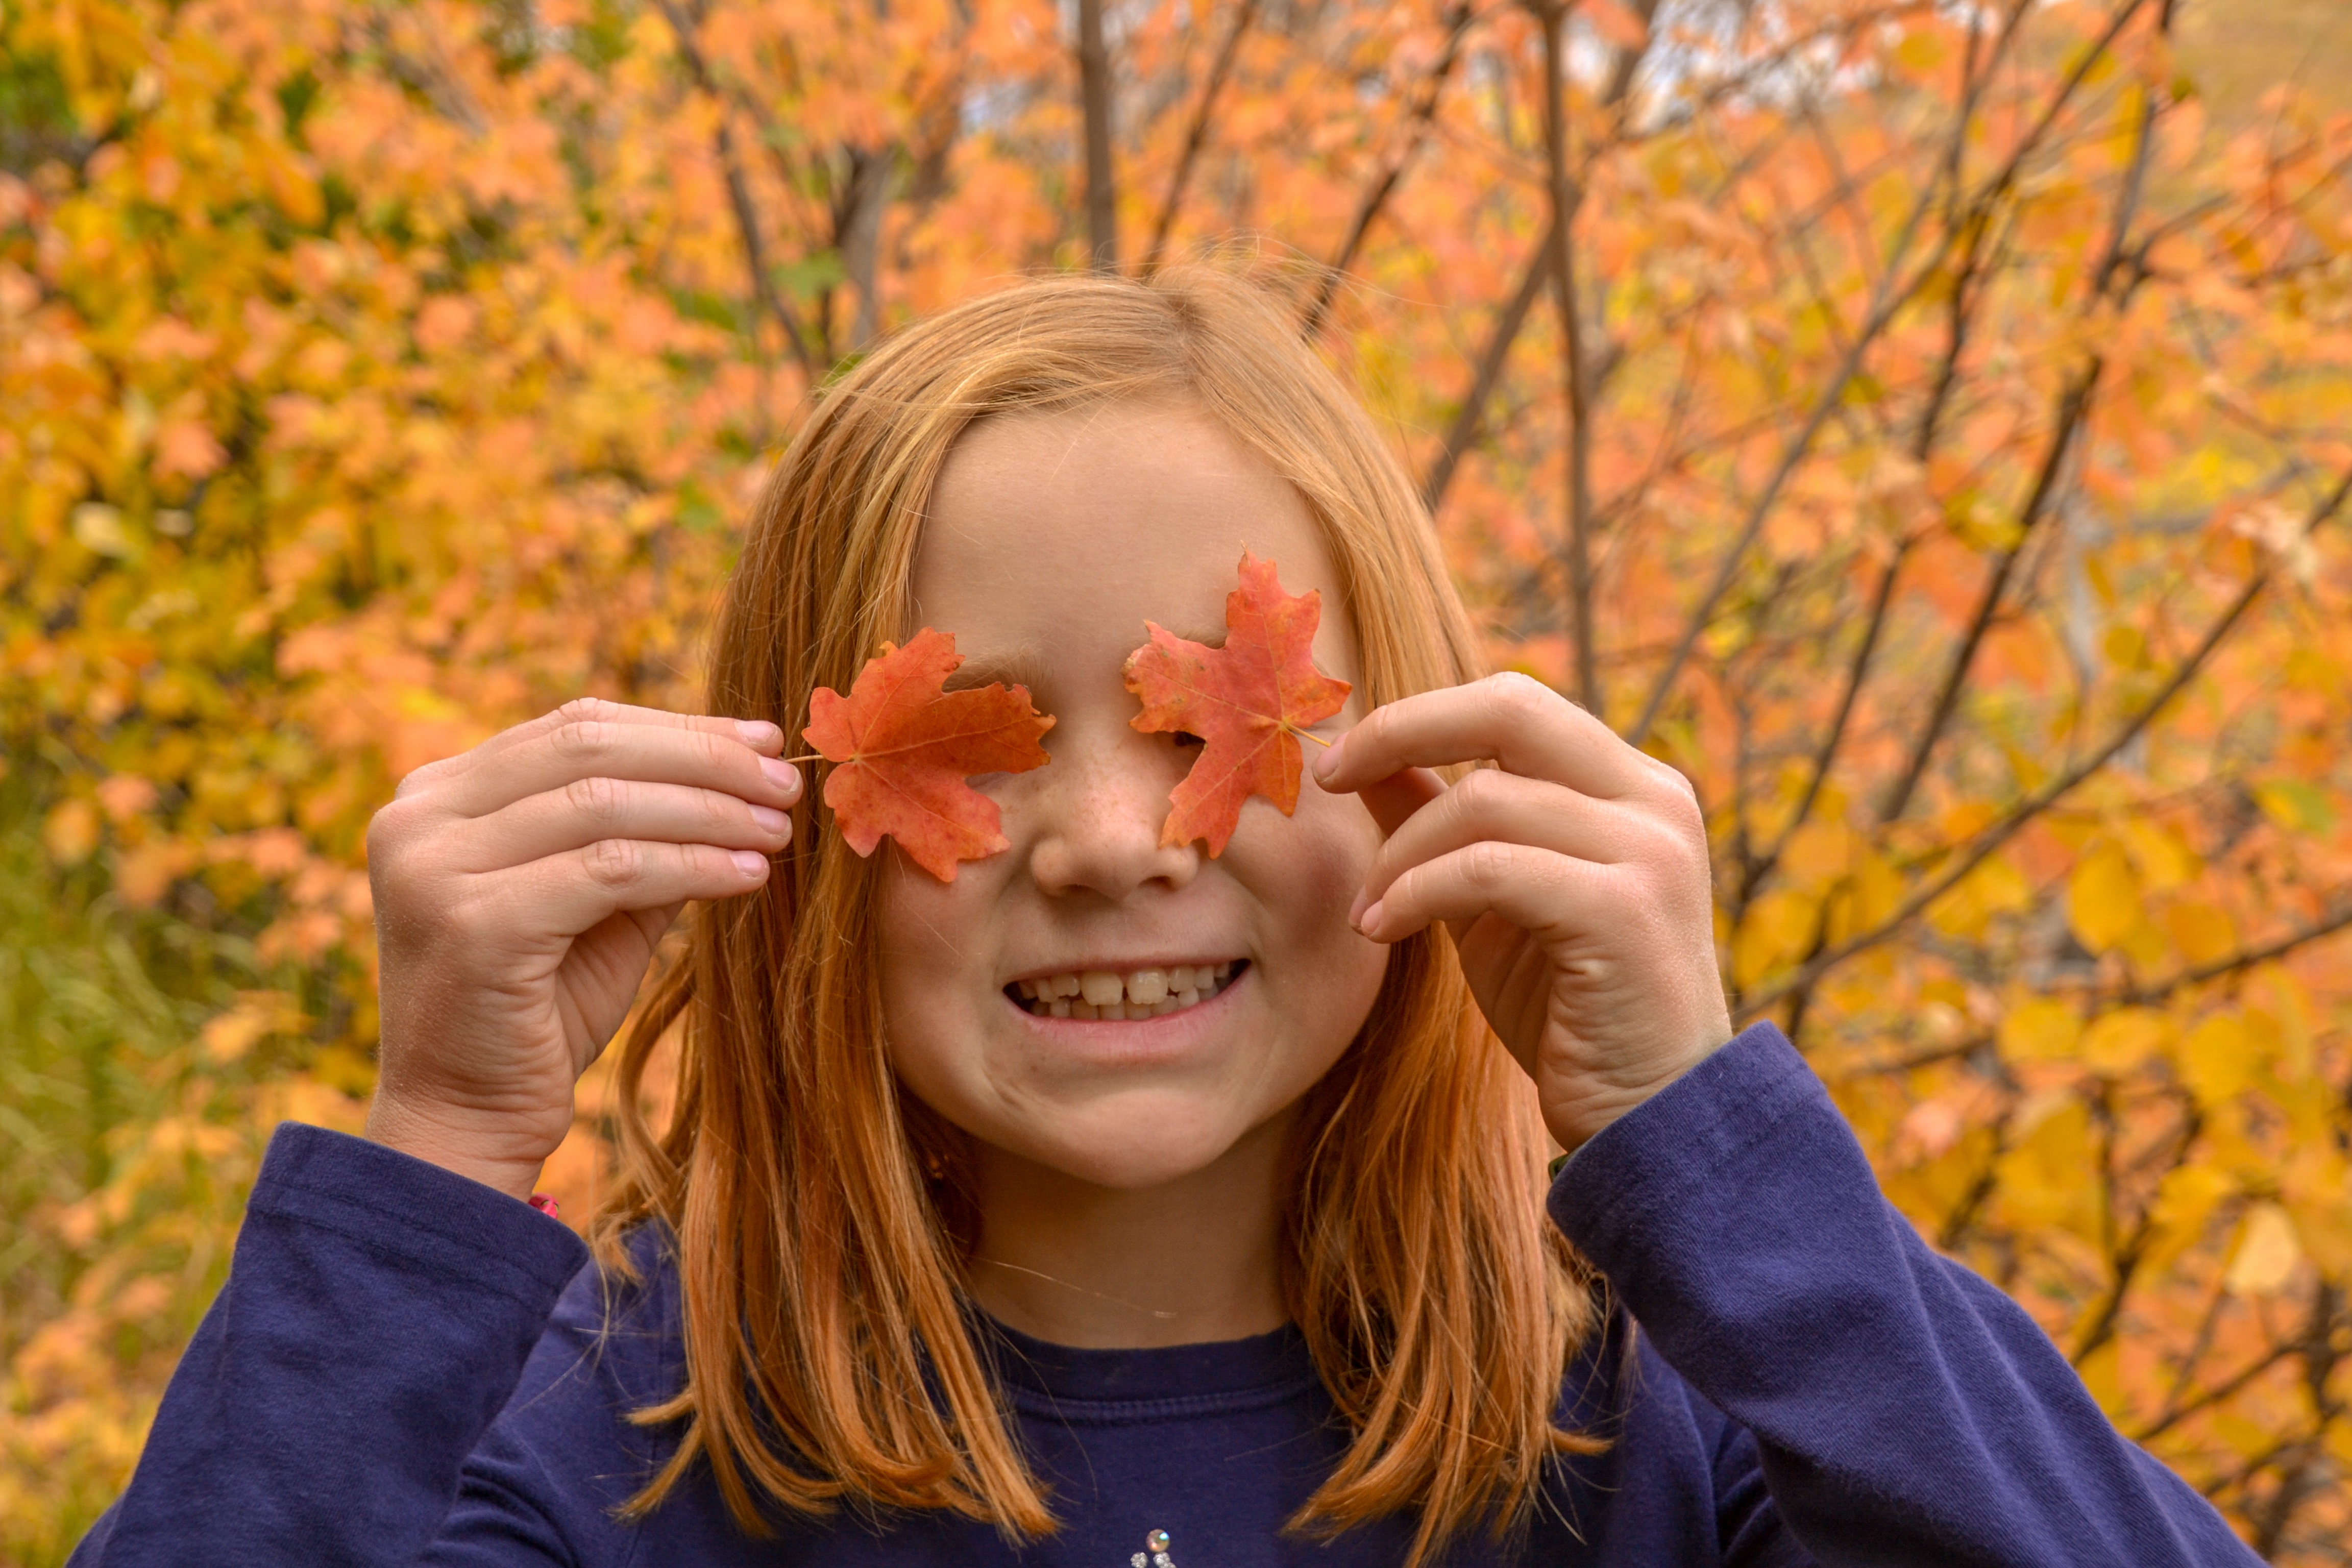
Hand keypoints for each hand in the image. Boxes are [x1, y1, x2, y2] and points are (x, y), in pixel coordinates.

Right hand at [363, 698, 799, 1200]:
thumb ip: (644, 834)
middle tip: (787, 782)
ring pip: (606, 805)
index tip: (765, 741)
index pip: (575, 727)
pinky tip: (748, 876)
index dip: (680, 728)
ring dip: (711, 811)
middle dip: (704, 758)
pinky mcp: (473, 923)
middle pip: (589, 749)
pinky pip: (612, 870)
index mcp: (437, 796)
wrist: (467, 1122)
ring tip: (779, 830)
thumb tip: (743, 774)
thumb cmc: (537, 1012)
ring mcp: (434, 867)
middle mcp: (417, 817)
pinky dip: (692, 866)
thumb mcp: (596, 904)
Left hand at [1314, 674, 1730, 1151]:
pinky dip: (1417, 893)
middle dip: (1400, 732)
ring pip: (1484, 800)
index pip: (1513, 703)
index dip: (1418, 716)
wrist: (1650, 1116)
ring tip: (1367, 913)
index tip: (1341, 761)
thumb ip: (1444, 824)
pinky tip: (1383, 930)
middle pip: (1509, 708)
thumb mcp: (1492, 903)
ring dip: (1400, 855)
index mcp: (1631, 785)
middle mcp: (1653, 800)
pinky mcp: (1624, 910)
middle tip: (1328, 781)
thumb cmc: (1569, 1009)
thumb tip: (1366, 762)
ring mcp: (1648, 850)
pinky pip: (1488, 869)